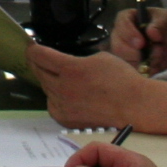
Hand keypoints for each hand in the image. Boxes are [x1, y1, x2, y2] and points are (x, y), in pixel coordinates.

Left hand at [26, 44, 146, 127]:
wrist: (135, 106)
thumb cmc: (122, 80)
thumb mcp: (99, 57)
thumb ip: (78, 60)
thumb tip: (68, 63)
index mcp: (70, 69)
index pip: (40, 56)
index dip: (33, 49)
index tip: (31, 47)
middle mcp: (62, 88)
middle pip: (39, 72)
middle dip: (37, 63)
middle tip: (37, 58)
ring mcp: (63, 106)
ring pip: (46, 89)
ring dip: (47, 80)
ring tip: (54, 76)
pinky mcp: (66, 120)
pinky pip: (53, 105)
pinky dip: (55, 98)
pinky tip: (63, 94)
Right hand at [108, 6, 166, 74]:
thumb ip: (160, 25)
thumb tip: (151, 33)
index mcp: (127, 19)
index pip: (121, 25)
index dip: (129, 35)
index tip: (141, 44)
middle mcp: (121, 36)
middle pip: (118, 47)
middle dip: (136, 54)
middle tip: (156, 52)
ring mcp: (125, 52)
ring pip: (125, 62)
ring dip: (143, 63)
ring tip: (159, 57)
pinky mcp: (133, 65)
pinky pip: (134, 72)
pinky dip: (146, 72)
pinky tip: (157, 66)